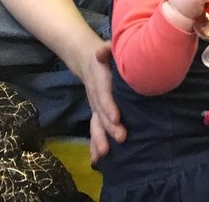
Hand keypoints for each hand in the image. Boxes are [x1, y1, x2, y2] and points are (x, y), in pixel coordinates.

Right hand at [65, 38, 123, 163]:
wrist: (87, 59)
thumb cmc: (104, 55)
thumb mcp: (106, 48)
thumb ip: (106, 49)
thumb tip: (102, 50)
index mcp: (100, 80)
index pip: (104, 95)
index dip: (108, 106)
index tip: (116, 118)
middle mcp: (96, 95)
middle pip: (100, 114)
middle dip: (109, 128)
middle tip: (121, 138)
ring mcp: (95, 105)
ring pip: (96, 125)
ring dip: (100, 140)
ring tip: (103, 156)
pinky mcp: (96, 112)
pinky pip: (95, 129)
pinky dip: (95, 144)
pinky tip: (96, 159)